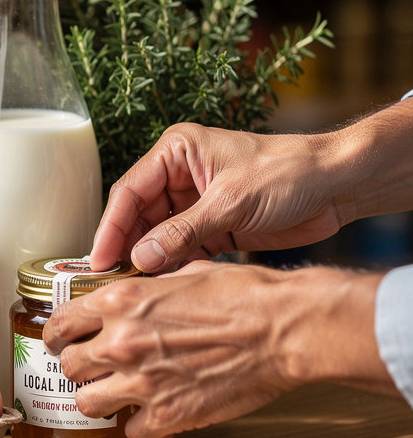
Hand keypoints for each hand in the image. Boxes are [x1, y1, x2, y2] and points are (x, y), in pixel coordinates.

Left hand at [42, 262, 390, 437]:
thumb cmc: (242, 294)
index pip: (60, 323)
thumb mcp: (181, 274)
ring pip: (86, 404)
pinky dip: (141, 428)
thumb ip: (147, 289)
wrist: (282, 328)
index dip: (56, 335)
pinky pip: (133, 433)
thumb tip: (135, 293)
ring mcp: (141, 382)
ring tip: (113, 395)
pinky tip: (152, 416)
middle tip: (90, 369)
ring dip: (98, 400)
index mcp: (120, 302)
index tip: (59, 340)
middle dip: (77, 367)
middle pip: (68, 365)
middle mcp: (120, 341)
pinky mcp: (169, 415)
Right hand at [90, 123, 341, 273]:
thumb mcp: (231, 201)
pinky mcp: (214, 224)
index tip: (98, 259)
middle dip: (127, 246)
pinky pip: (182, 247)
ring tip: (135, 286)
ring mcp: (196, 200)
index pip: (130, 191)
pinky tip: (165, 284)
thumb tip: (142, 257)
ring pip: (158, 234)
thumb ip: (184, 231)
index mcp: (176, 151)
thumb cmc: (288, 173)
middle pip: (139, 214)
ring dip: (149, 258)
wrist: (338, 185)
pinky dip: (174, 265)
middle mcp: (179, 174)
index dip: (111, 226)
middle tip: (111, 280)